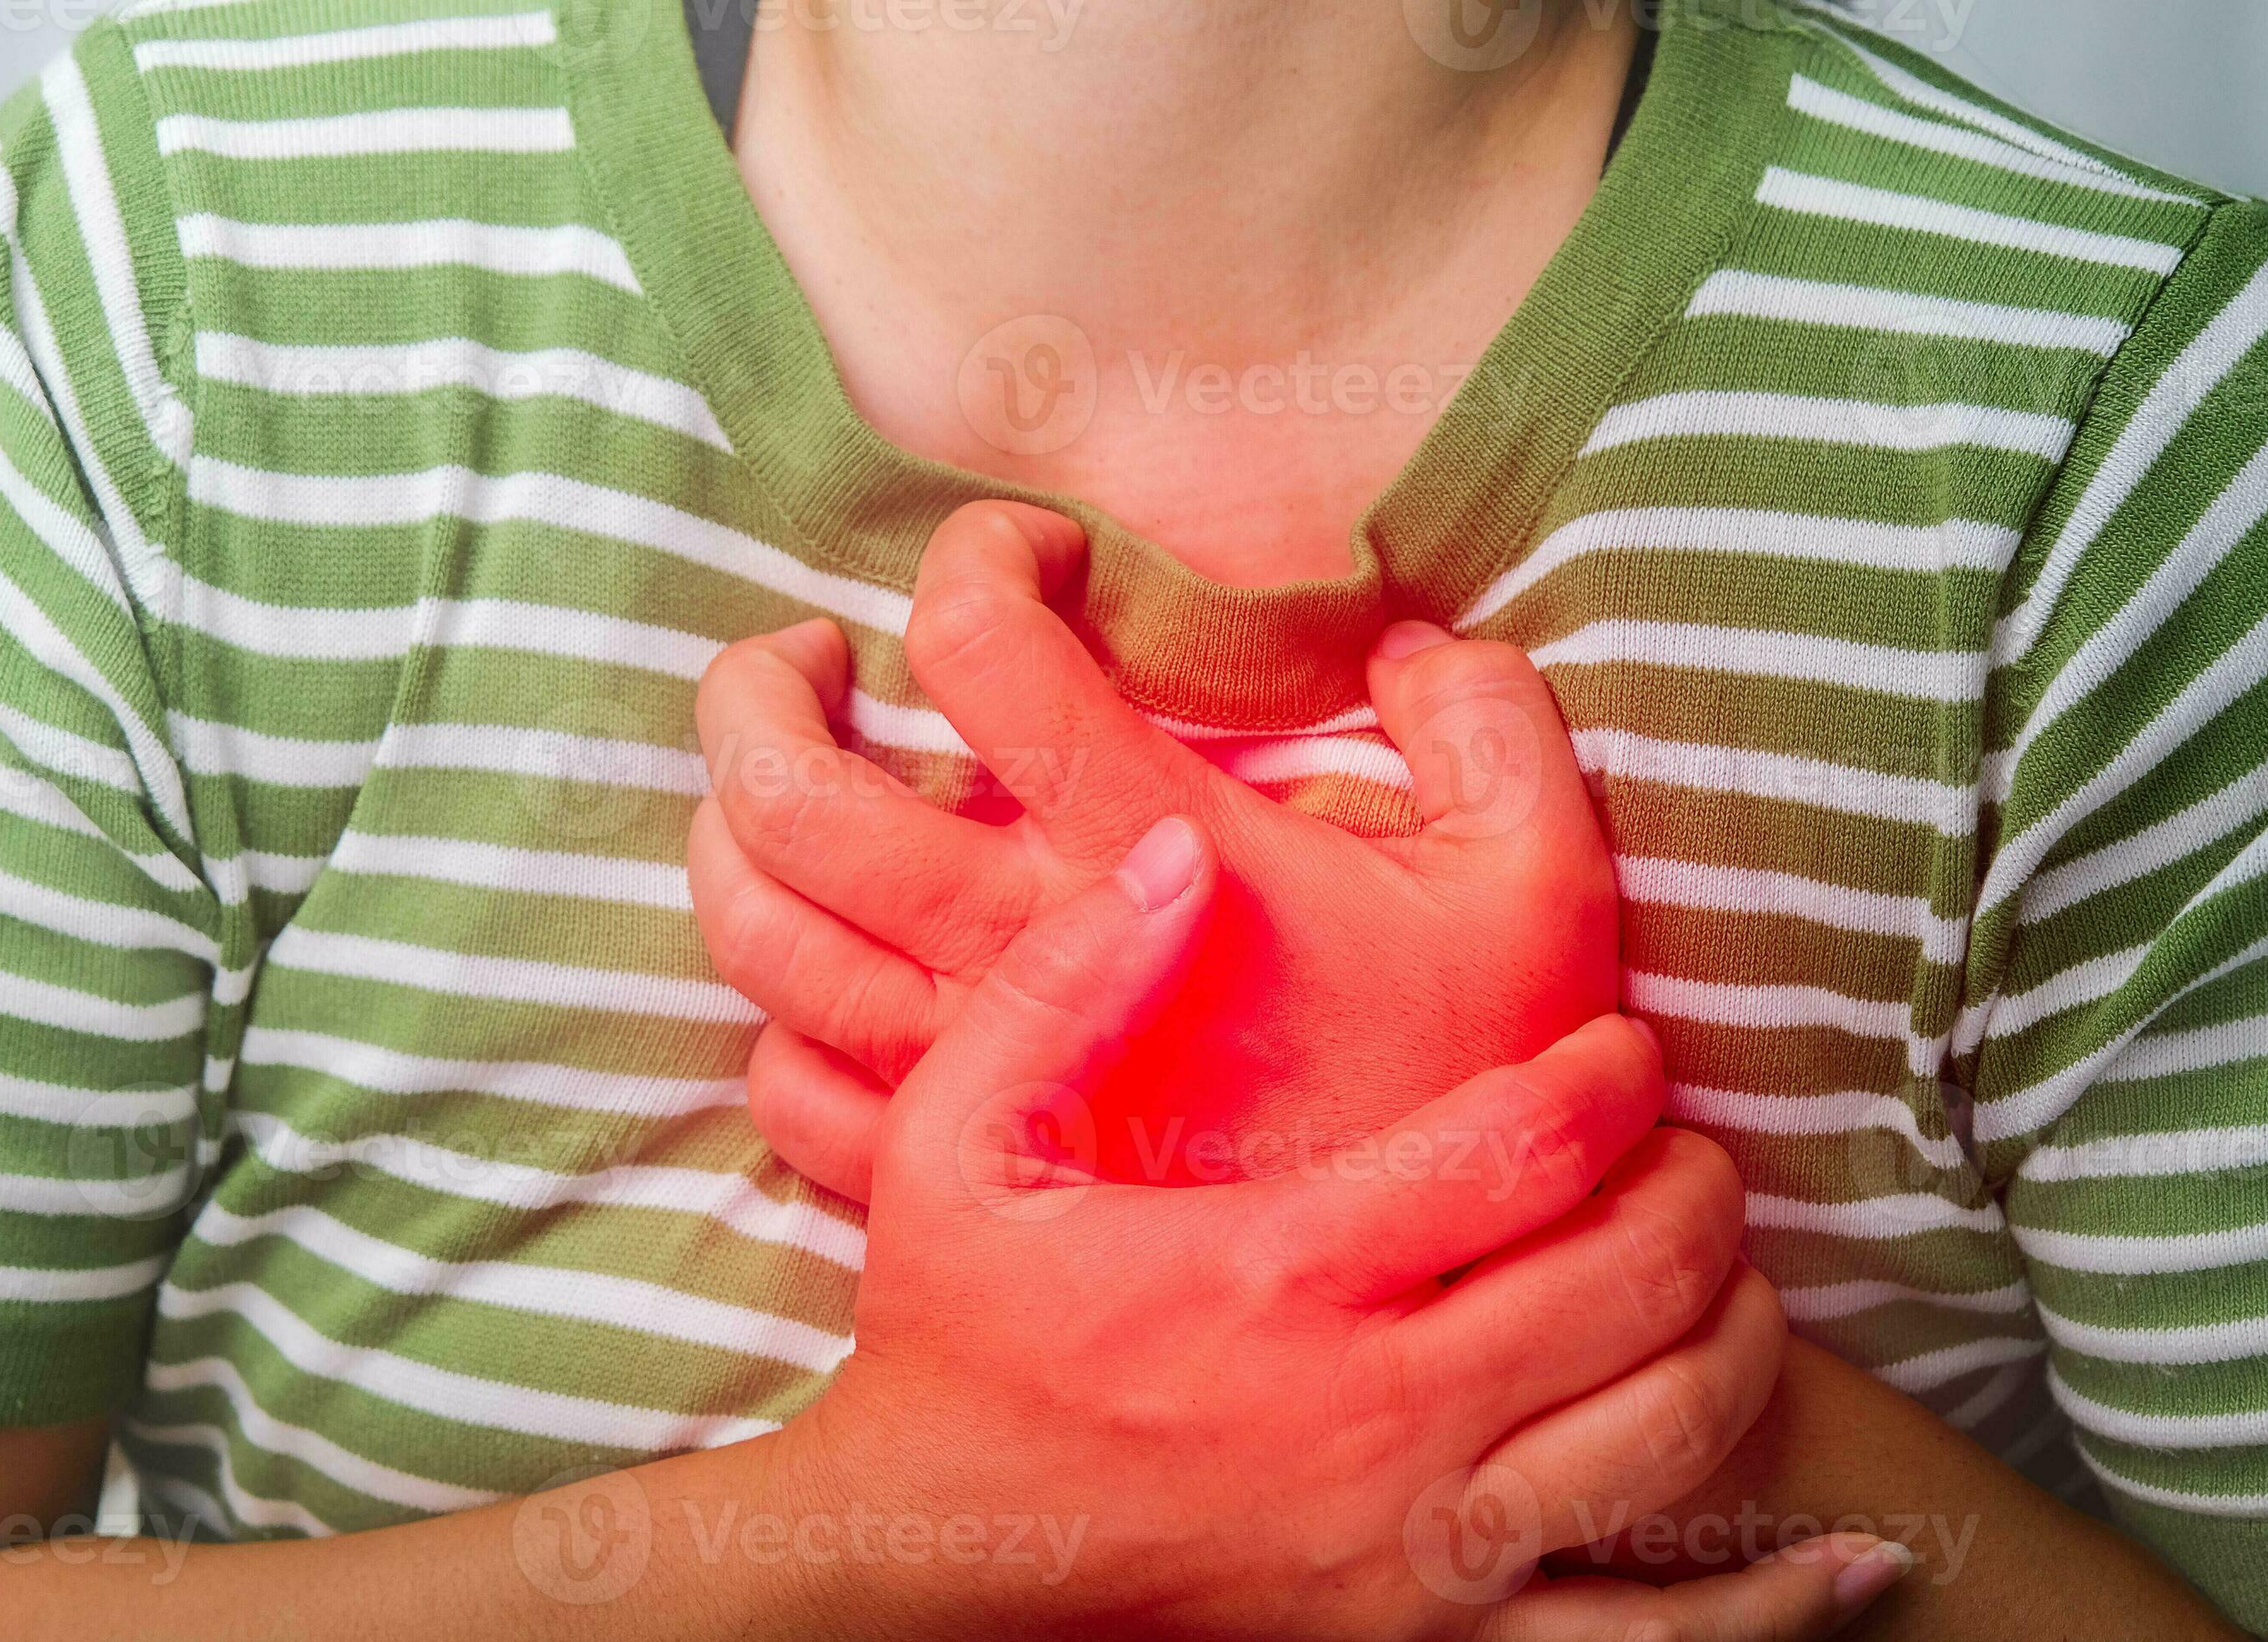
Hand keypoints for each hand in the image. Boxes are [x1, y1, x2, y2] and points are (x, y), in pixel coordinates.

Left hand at [690, 501, 1616, 1197]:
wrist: (1428, 1295)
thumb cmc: (1468, 1082)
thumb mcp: (1537, 885)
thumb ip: (1486, 727)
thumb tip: (1400, 646)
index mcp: (1145, 853)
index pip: (986, 650)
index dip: (981, 557)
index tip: (1033, 555)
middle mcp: (1023, 954)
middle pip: (792, 795)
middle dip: (760, 692)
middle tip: (810, 658)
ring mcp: (970, 1073)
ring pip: (762, 935)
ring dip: (731, 831)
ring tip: (775, 779)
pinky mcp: (958, 1171)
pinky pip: (793, 1085)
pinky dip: (778, 1013)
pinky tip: (823, 968)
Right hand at [793, 812, 1909, 1640]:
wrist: (928, 1561)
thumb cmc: (954, 1340)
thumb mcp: (953, 1140)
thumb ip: (1067, 984)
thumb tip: (1187, 851)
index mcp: (1277, 1275)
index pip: (1521, 1147)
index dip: (1609, 1078)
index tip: (1622, 1048)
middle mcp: (1374, 1416)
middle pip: (1629, 1284)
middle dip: (1695, 1194)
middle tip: (1686, 1147)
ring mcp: (1413, 1549)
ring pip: (1662, 1438)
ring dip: (1733, 1338)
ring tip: (1723, 1273)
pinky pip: (1638, 1639)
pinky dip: (1762, 1602)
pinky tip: (1847, 1565)